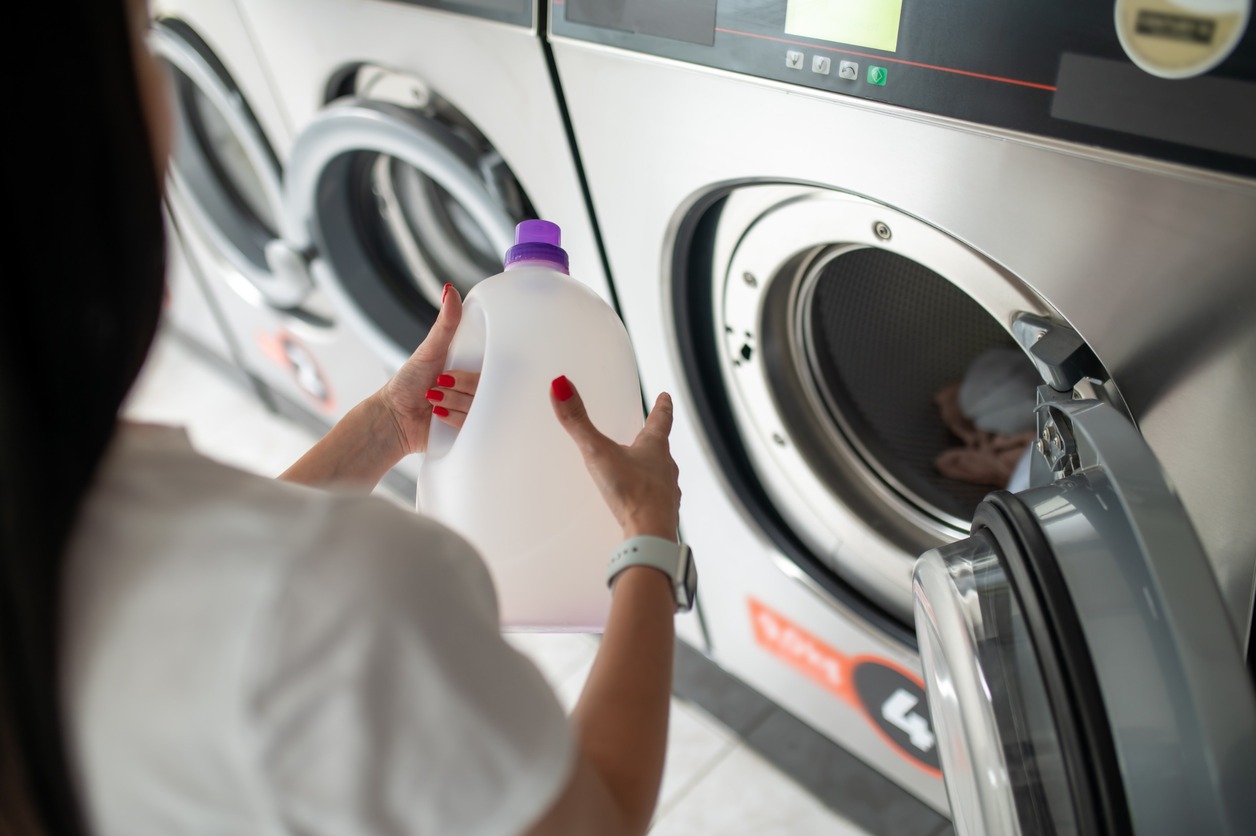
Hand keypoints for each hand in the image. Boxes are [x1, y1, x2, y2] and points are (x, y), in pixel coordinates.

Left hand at [377, 284, 471, 454]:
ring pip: (480, 405)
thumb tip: (450, 290)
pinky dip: (453, 418)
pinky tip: (439, 415)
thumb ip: (445, 324)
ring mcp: (476, 411)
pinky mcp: (470, 431)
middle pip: (487, 386)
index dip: (482, 366)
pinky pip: (473, 424)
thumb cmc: (408, 381)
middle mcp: (479, 389)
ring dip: (452, 401)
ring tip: (433, 399)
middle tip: (439, 382)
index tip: (461, 366)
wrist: (394, 417)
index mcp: (474, 367)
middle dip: (460, 385)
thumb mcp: (430, 349)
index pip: (494, 365)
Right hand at [549, 376, 680, 540]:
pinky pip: (655, 501)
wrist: (650, 534)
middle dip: (654, 440)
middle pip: (661, 448)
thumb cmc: (630, 492)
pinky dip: (647, 497)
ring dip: (651, 470)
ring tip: (640, 470)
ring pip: (661, 475)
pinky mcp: (661, 515)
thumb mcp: (598, 453)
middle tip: (650, 433)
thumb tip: (560, 386)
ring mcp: (666, 492)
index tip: (666, 396)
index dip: (662, 406)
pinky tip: (638, 504)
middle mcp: (666, 468)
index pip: (661, 420)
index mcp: (655, 448)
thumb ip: (578, 422)